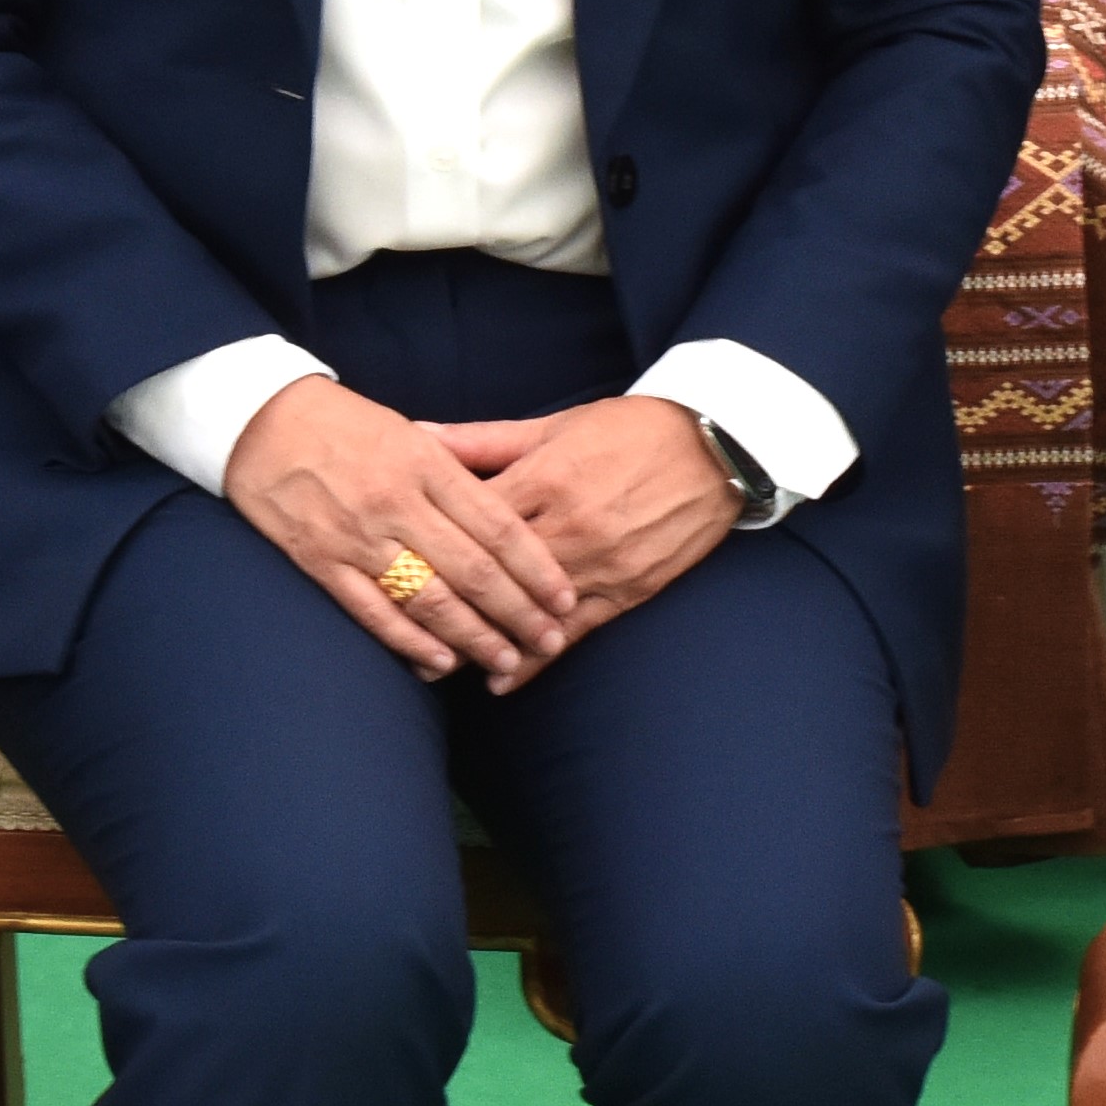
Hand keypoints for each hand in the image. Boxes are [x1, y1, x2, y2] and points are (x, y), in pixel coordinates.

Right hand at [224, 372, 578, 685]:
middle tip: (549, 641)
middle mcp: (398, 503)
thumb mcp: (410, 431)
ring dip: (473, 637)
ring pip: (429, 598)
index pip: (498, 526)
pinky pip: (373, 611)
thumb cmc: (342, 424)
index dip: (537, 568)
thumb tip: (511, 508)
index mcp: (426, 464)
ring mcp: (358, 536)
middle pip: (474, 570)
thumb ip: (456, 469)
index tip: (565, 599)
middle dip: (519, 612)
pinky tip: (441, 662)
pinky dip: (410, 641)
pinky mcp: (321, 562)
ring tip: (506, 660)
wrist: (257, 420)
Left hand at [421, 395, 740, 633]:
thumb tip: (415, 435)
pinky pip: (576, 632)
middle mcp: (570, 524)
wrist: (714, 446)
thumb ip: (481, 441)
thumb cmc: (627, 429)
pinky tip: (503, 680)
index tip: (390, 562)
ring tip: (435, 665)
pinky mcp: (629, 589)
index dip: (430, 544)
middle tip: (398, 628)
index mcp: (545, 477)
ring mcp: (601, 562)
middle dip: (447, 602)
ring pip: (530, 609)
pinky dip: (537, 658)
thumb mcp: (552, 426)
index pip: (472, 520)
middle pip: (495, 574)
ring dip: (485, 639)